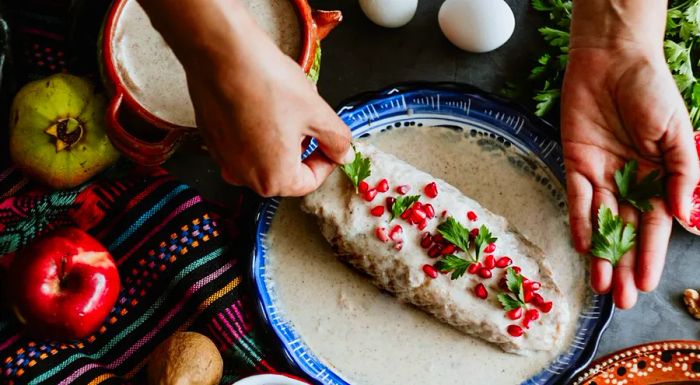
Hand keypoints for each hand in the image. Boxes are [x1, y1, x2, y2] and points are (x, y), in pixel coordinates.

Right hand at [186, 34, 351, 196]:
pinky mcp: (212, 138)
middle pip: (284, 171)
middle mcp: (244, 176)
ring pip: (264, 155)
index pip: (309, 182)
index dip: (326, 162)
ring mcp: (224, 158)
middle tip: (308, 119)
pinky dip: (257, 128)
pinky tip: (264, 101)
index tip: (330, 145)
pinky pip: (242, 142)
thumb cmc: (265, 83)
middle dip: (301, 147)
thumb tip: (342, 153)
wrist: (222, 54)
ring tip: (287, 104)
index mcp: (273, 179)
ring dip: (280, 136)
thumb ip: (337, 140)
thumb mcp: (316, 112)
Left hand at [561, 43, 699, 308]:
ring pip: (601, 223)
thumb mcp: (677, 134)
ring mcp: (601, 176)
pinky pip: (576, 199)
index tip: (647, 283)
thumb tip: (684, 215)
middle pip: (626, 231)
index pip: (654, 225)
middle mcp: (629, 182)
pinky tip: (583, 247)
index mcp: (658, 178)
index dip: (650, 255)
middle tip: (622, 299)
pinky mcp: (574, 164)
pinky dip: (579, 222)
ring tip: (602, 285)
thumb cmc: (652, 92)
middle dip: (624, 265)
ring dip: (601, 254)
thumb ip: (682, 175)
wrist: (613, 60)